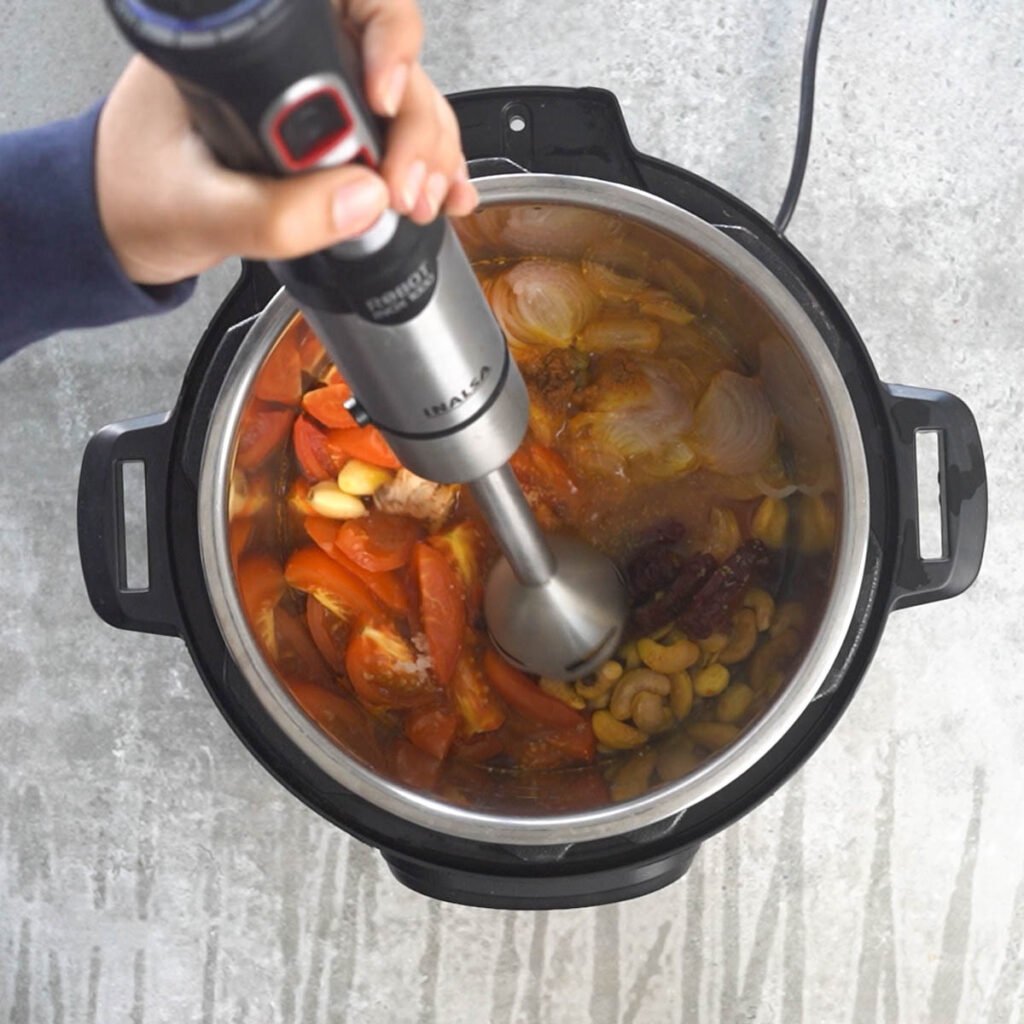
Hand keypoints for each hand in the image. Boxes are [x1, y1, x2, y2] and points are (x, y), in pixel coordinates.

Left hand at [95, 0, 477, 285]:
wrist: (122, 225)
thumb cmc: (135, 192)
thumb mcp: (198, 211)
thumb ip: (275, 214)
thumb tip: (364, 200)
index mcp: (244, 43)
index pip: (344, 2)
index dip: (387, 41)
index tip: (384, 102)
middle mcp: (288, 58)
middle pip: (390, 54)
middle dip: (417, 124)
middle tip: (404, 188)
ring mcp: (315, 96)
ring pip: (406, 99)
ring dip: (431, 152)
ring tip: (421, 204)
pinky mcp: (331, 138)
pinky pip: (396, 140)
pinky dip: (428, 168)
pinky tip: (443, 196)